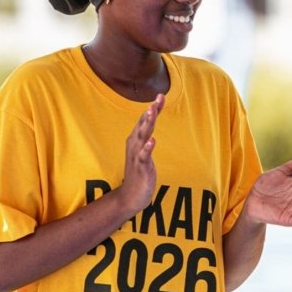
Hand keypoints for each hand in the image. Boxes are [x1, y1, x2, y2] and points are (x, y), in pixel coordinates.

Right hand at [116, 94, 163, 213]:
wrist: (130, 196)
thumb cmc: (138, 172)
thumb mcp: (143, 151)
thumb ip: (146, 136)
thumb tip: (149, 121)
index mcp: (135, 140)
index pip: (144, 121)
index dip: (153, 109)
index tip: (161, 95)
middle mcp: (134, 145)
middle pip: (143, 125)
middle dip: (151, 112)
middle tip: (157, 99)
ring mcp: (136, 156)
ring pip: (142, 137)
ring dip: (147, 124)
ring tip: (152, 112)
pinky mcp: (140, 168)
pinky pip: (143, 156)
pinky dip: (147, 148)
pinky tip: (152, 141)